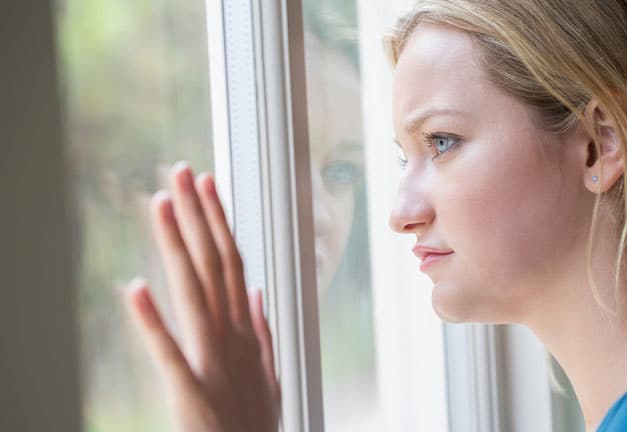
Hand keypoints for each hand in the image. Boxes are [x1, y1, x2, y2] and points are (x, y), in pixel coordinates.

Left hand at [125, 161, 280, 431]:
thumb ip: (263, 330)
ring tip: (159, 205)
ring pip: (195, 292)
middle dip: (197, 216)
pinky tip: (134, 287)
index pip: (233, 263)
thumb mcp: (269, 374)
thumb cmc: (257, 426)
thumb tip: (259, 291)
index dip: (218, 221)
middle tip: (181, 173)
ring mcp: (214, 363)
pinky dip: (152, 322)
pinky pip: (169, 353)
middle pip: (214, 265)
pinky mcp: (192, 393)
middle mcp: (233, 338)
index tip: (207, 186)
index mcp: (247, 333)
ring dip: (177, 246)